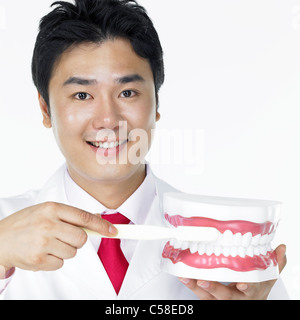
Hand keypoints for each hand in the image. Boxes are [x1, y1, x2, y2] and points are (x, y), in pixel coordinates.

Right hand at [0, 202, 116, 271]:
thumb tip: (95, 221)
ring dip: (65, 250)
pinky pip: (61, 263)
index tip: (114, 231)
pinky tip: (42, 252)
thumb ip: (69, 215)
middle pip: (82, 238)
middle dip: (78, 240)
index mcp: (52, 208)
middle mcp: (48, 224)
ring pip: (73, 252)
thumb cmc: (25, 223)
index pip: (84, 217)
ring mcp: (43, 243)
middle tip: (64, 237)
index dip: (102, 226)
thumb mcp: (45, 211)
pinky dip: (55, 260)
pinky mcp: (38, 260)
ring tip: (48, 244)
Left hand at [179, 244, 286, 299]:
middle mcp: (237, 298)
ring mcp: (222, 300)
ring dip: (197, 287)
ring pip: (209, 297)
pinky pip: (200, 295)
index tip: (241, 284)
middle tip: (204, 281)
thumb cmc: (255, 287)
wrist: (248, 301)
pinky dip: (192, 286)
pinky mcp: (210, 299)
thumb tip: (282, 247)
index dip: (246, 288)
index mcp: (251, 292)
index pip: (250, 290)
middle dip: (215, 289)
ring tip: (187, 277)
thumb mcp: (267, 277)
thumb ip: (275, 263)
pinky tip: (184, 276)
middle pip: (226, 297)